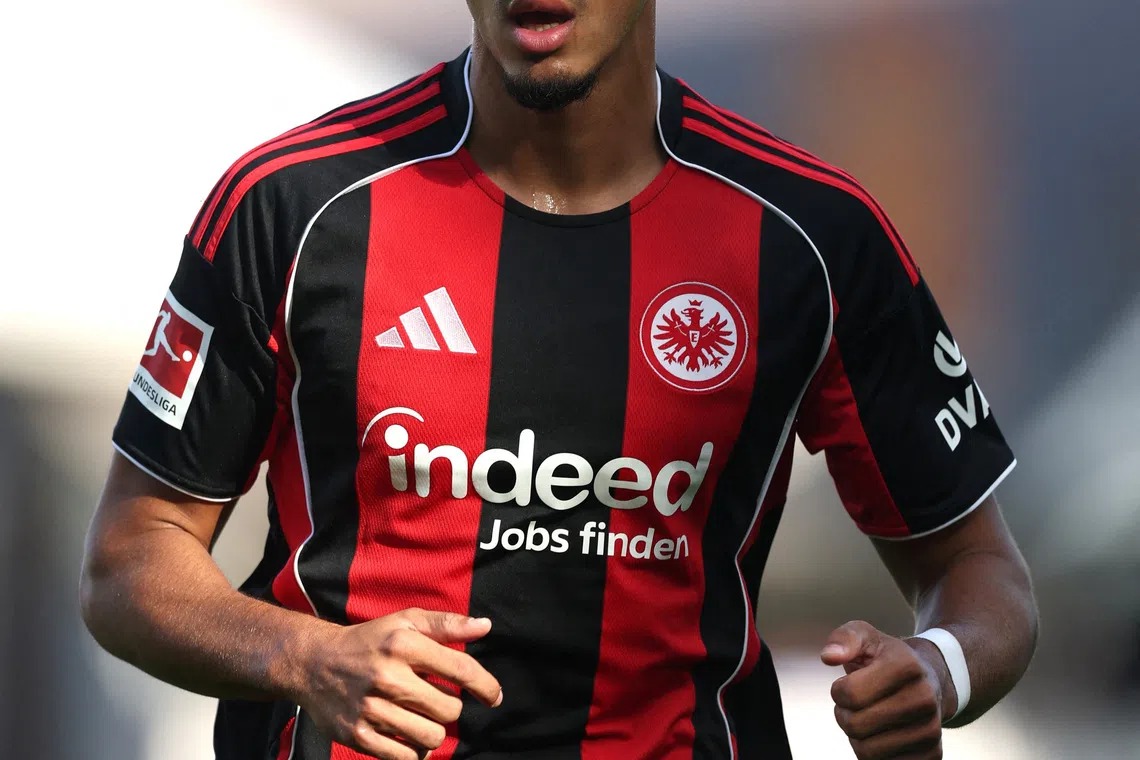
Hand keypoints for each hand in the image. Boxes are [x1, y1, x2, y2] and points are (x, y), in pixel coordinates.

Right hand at [294, 608, 501, 759]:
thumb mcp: (405, 622)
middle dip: (450, 707)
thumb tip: (486, 627)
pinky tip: (407, 735)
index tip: (493, 696)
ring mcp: (371, 709)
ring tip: (421, 717)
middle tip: (434, 699)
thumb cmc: (369, 641)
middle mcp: (388, 676)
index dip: (485, 685)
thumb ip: (447, 624)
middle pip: (450, 710)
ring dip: (433, 731)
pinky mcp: (358, 735)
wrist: (313, 663)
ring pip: (431, 737)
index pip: (461, 669)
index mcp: (403, 644)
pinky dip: (414, 750)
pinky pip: (405, 757)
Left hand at [821, 621, 955, 759]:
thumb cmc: (887, 658)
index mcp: (907, 665)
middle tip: (856, 703)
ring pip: (867, 751)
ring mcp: (931, 729)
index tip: (848, 683)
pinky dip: (875, 754)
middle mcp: (924, 698)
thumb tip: (829, 656)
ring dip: (858, 736)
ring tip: (870, 717)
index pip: (849, 694)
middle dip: (845, 714)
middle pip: (855, 726)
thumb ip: (843, 639)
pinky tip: (884, 734)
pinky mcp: (932, 755)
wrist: (928, 679)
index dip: (838, 690)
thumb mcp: (864, 635)